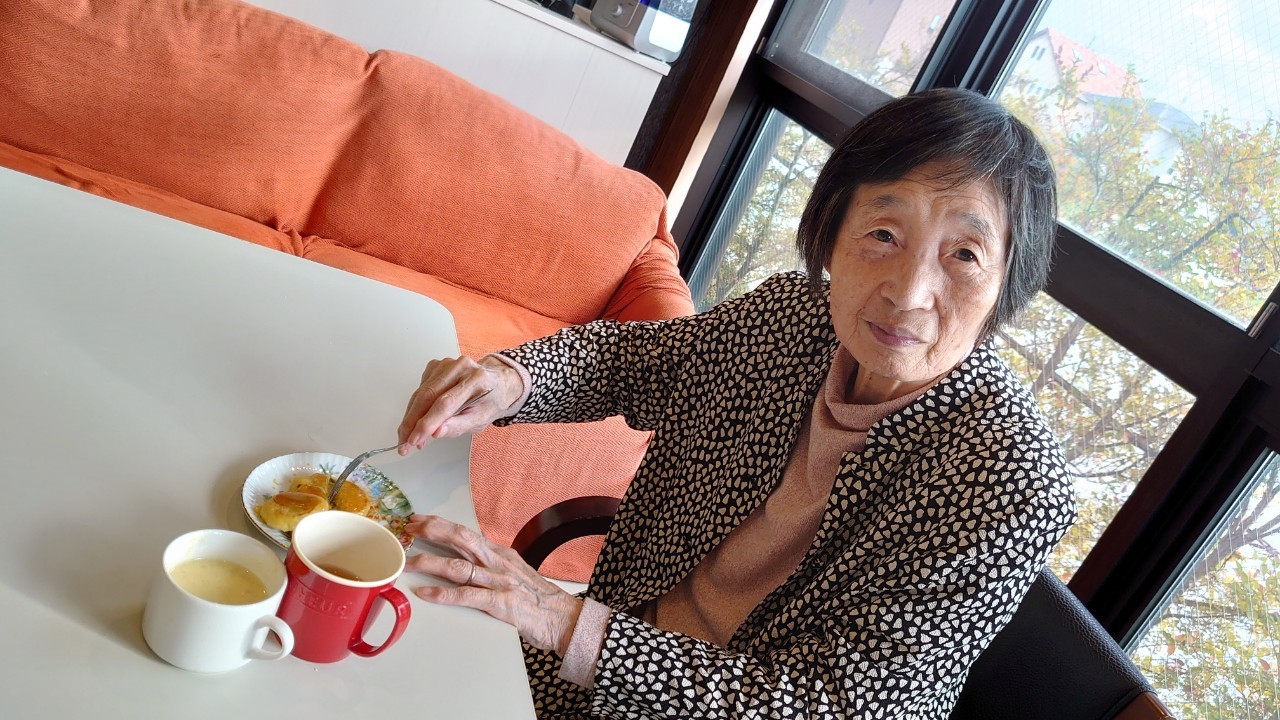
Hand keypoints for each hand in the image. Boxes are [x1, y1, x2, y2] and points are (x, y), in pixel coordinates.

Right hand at [397, 355, 522, 454]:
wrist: (496, 385)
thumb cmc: (488, 403)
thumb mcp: (479, 421)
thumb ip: (457, 426)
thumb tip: (435, 432)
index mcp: (477, 380)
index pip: (446, 403)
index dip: (427, 423)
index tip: (415, 439)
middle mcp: (461, 367)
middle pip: (429, 395)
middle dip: (412, 421)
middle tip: (404, 441)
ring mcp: (448, 364)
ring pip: (421, 392)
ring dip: (411, 416)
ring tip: (409, 435)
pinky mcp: (437, 366)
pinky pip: (420, 388)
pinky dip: (415, 405)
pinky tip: (418, 418)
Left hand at [404, 515, 582, 655]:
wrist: (564, 618)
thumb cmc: (539, 600)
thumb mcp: (515, 573)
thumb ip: (493, 566)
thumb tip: (470, 561)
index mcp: (500, 554)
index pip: (465, 533)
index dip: (440, 524)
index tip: (419, 520)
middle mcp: (498, 563)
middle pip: (460, 539)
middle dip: (432, 531)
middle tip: (410, 528)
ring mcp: (499, 582)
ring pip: (458, 566)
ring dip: (430, 562)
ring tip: (409, 563)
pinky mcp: (500, 603)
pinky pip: (466, 596)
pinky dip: (443, 594)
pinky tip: (426, 593)